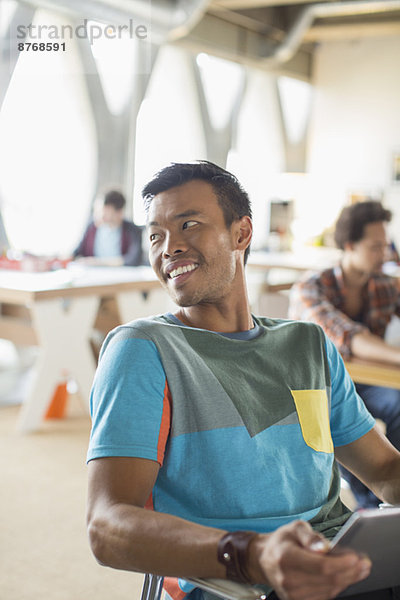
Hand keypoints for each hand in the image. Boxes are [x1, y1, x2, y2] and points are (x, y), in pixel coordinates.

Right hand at [248, 520, 370, 599]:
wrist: (264, 560)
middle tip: (364, 563)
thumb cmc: (282, 541)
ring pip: (329, 591)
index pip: (321, 566)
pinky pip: (324, 597)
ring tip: (359, 569)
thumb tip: (324, 547)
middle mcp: (288, 579)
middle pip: (328, 580)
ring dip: (347, 580)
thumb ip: (310, 536)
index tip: (356, 557)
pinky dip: (337, 587)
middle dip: (350, 572)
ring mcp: (293, 594)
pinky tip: (345, 577)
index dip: (341, 564)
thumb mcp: (294, 528)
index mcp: (286, 558)